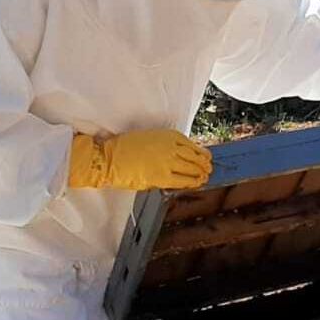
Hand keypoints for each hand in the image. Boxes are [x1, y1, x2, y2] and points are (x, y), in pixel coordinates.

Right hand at [68, 129, 212, 190]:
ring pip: (192, 169)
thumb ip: (164, 146)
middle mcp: (172, 147)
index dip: (201, 152)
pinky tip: (196, 183)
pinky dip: (192, 182)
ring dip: (201, 174)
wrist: (110, 158)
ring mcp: (169, 162)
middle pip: (195, 157)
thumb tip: (176, 157)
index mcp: (168, 136)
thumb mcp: (148, 139)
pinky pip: (183, 181)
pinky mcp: (163, 177)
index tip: (206, 156)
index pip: (192, 144)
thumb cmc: (124, 148)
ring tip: (205, 177)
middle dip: (204, 164)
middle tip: (209, 169)